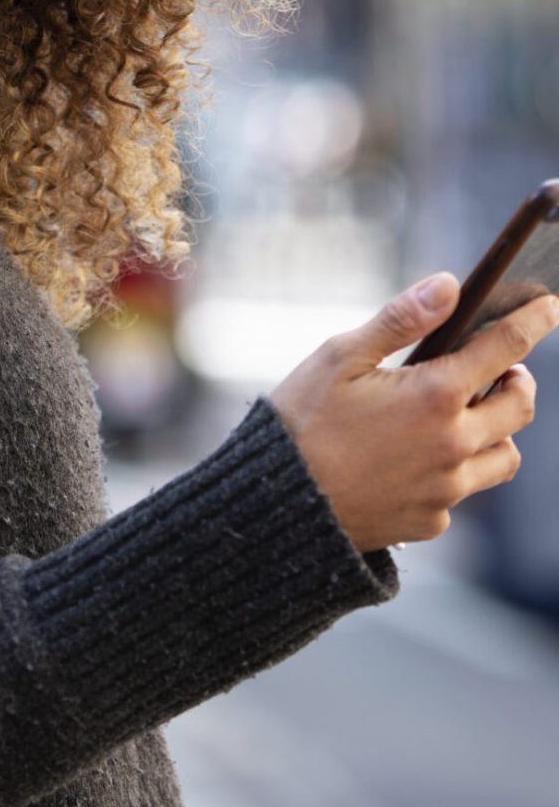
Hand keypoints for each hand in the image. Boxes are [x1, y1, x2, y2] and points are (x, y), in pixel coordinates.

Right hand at [268, 273, 558, 553]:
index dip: (535, 320)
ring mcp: (446, 489)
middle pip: (521, 407)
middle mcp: (453, 444)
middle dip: (518, 381)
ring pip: (505, 457)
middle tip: (499, 371)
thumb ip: (401, 320)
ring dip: (496, 432)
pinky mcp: (431, 521)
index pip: (508, 347)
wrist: (274, 504)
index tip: (548, 307)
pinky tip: (416, 461)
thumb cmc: (301, 421)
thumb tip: (450, 284)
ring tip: (463, 419)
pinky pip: (462, 493)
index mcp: (435, 395)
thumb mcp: (340, 357)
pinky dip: (453, 472)